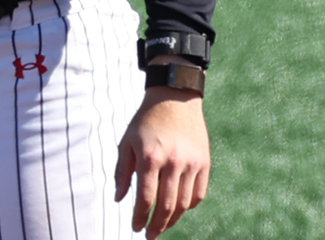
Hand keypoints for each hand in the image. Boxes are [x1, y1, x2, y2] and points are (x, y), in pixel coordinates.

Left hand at [115, 83, 210, 237]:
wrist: (174, 98)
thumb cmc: (145, 121)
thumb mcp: (126, 142)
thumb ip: (122, 172)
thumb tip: (119, 199)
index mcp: (150, 158)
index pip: (146, 198)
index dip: (140, 216)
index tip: (135, 227)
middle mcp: (173, 162)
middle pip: (167, 206)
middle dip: (157, 225)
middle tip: (149, 236)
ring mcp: (192, 164)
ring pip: (184, 203)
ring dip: (173, 220)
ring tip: (162, 227)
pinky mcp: (205, 163)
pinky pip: (199, 194)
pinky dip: (189, 206)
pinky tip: (178, 210)